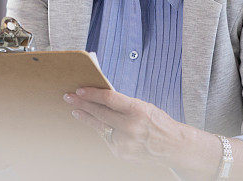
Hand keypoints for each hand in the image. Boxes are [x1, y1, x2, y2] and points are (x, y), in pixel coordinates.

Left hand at [63, 87, 183, 164]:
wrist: (173, 146)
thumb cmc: (158, 123)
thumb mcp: (143, 106)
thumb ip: (123, 103)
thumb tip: (100, 97)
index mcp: (137, 110)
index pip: (109, 98)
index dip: (92, 93)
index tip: (80, 89)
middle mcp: (130, 127)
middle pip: (99, 112)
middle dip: (82, 103)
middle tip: (69, 97)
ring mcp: (124, 142)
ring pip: (99, 126)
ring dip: (86, 117)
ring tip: (76, 110)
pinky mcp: (121, 153)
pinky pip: (106, 138)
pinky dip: (101, 130)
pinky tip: (94, 123)